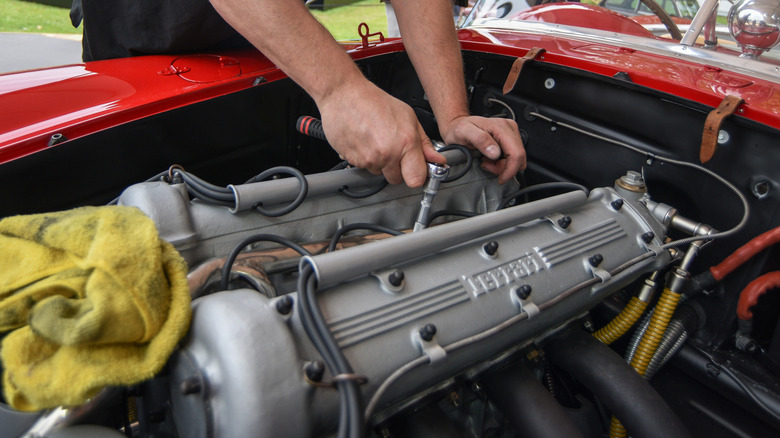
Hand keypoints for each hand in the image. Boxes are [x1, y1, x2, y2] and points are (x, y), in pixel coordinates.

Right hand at [318, 80, 444, 187]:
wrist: (344, 95)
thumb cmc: (374, 101)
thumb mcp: (408, 117)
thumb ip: (424, 143)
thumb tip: (436, 159)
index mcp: (405, 142)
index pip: (416, 179)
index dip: (416, 175)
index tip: (415, 170)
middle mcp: (387, 153)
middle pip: (396, 180)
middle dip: (396, 169)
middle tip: (392, 149)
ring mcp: (369, 159)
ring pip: (379, 174)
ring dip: (379, 163)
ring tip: (375, 140)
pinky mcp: (353, 161)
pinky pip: (364, 168)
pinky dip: (365, 159)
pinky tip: (365, 141)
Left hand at [441, 116, 525, 183]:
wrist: (458, 126)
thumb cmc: (460, 128)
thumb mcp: (464, 132)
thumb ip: (480, 140)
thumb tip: (495, 152)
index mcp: (502, 127)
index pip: (516, 153)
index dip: (510, 170)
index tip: (501, 178)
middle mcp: (509, 129)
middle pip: (518, 158)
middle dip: (504, 168)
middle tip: (486, 165)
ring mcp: (511, 134)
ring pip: (516, 160)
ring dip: (501, 166)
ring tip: (486, 160)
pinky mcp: (509, 140)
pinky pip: (512, 158)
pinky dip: (501, 163)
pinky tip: (489, 158)